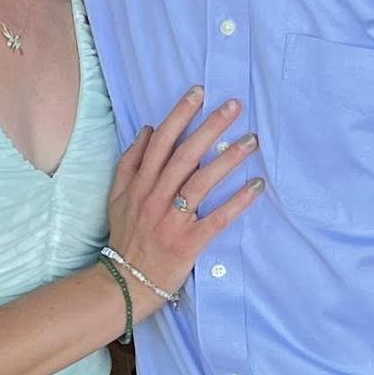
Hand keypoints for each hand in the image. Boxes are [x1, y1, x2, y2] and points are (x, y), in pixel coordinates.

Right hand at [106, 87, 261, 316]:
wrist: (126, 281)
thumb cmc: (126, 236)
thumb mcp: (118, 196)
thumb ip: (130, 162)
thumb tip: (147, 129)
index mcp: (140, 184)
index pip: (161, 142)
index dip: (179, 115)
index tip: (199, 93)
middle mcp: (156, 197)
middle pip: (185, 155)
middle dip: (210, 127)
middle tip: (234, 106)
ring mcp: (173, 220)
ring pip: (202, 182)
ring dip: (228, 159)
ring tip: (251, 140)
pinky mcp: (189, 242)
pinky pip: (217, 218)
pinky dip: (237, 201)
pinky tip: (256, 185)